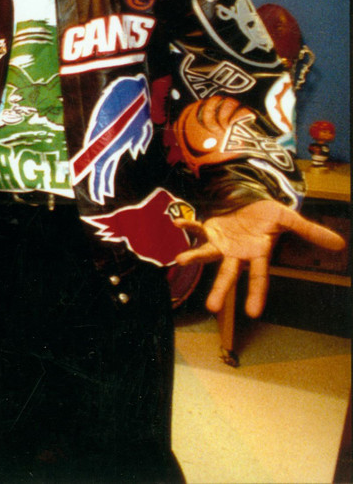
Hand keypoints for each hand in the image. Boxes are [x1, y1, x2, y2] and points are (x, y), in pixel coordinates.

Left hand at [174, 199, 345, 317]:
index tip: (252, 313)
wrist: (251, 201)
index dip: (256, 294)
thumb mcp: (289, 220)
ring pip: (207, 253)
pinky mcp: (210, 230)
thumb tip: (340, 244)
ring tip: (181, 259)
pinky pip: (197, 228)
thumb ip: (311, 232)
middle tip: (212, 308)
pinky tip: (178, 224)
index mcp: (258, 254)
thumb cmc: (269, 216)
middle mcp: (237, 253)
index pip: (259, 277)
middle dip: (220, 289)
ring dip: (194, 256)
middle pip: (228, 274)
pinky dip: (188, 226)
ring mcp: (221, 243)